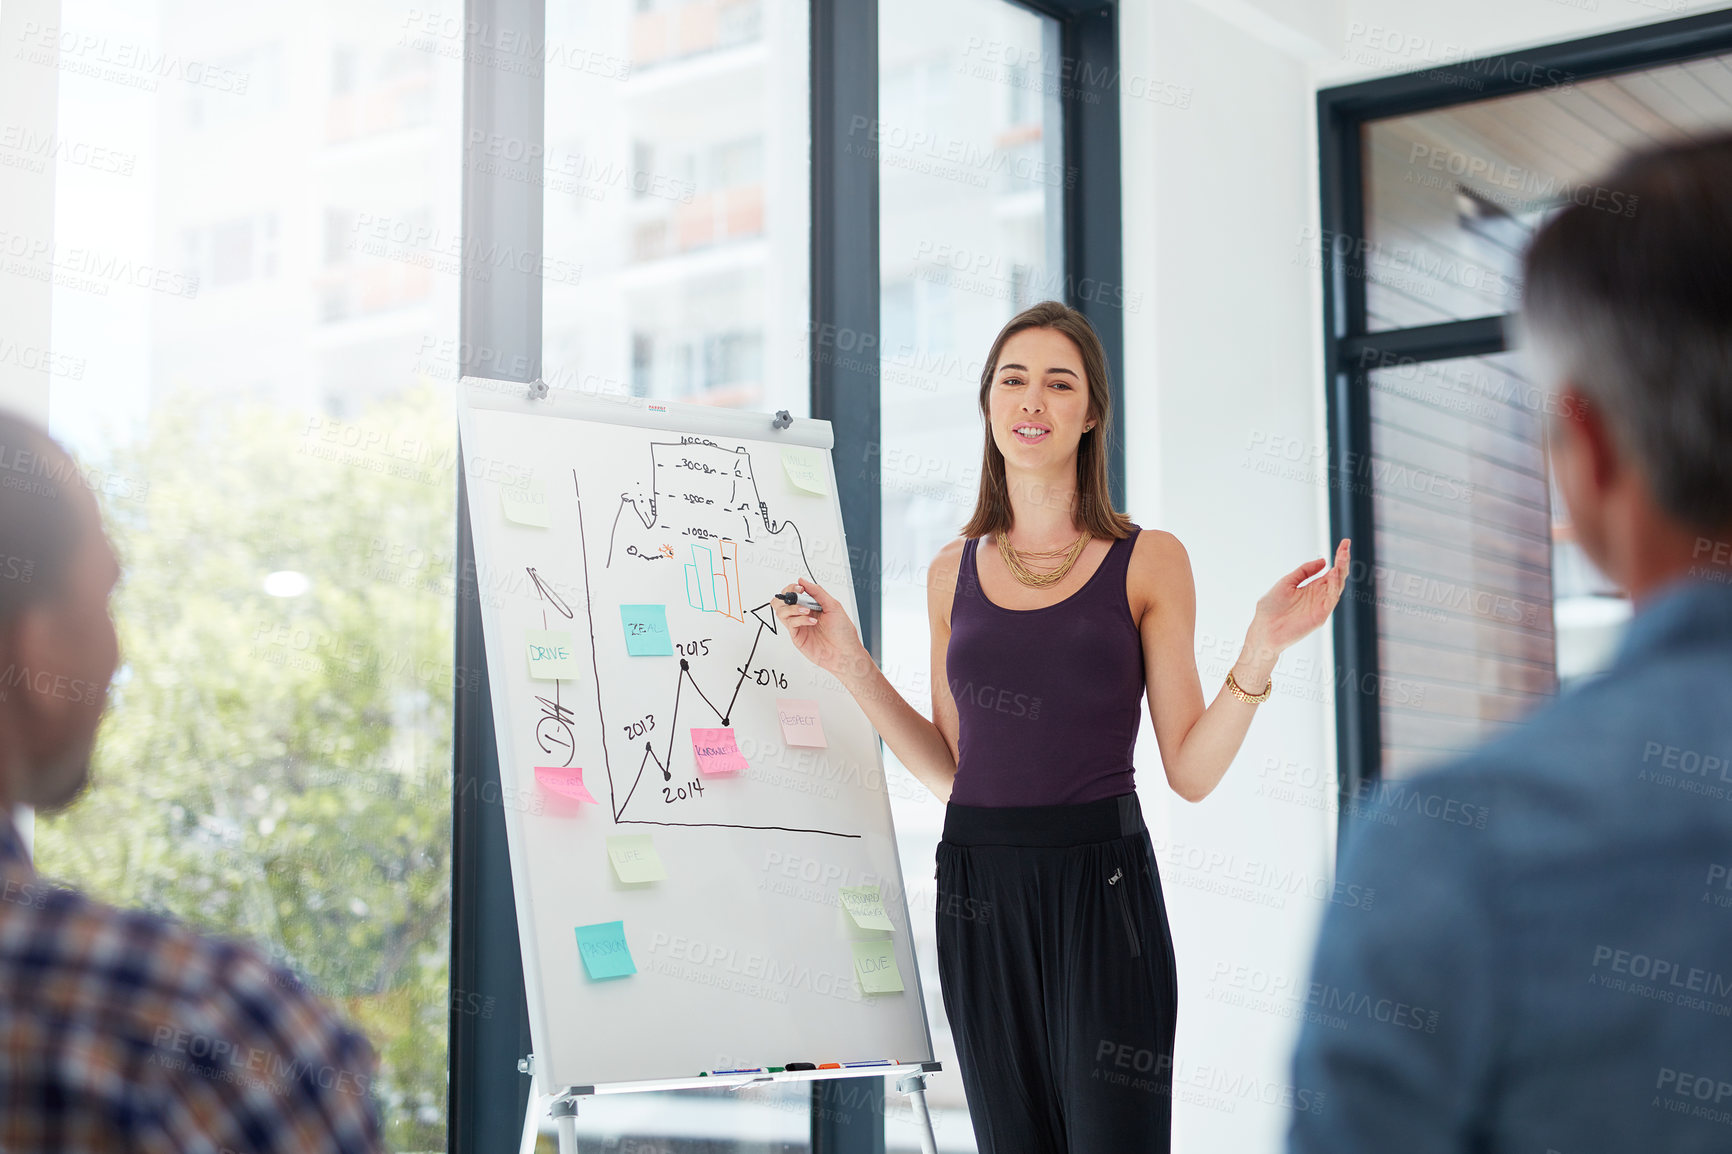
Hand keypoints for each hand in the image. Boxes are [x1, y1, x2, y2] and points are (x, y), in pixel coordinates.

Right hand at [771, 576, 870, 681]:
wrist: (845, 653)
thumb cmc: (843, 632)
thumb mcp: (833, 606)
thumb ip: (817, 592)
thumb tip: (803, 581)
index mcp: (811, 605)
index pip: (792, 593)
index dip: (792, 588)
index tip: (799, 588)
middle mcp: (802, 615)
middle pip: (780, 602)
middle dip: (786, 596)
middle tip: (797, 597)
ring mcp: (799, 626)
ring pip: (781, 612)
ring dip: (793, 608)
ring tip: (807, 611)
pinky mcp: (797, 637)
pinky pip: (790, 624)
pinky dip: (800, 619)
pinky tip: (812, 621)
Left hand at [1247, 538, 1350, 659]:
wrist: (1264, 628)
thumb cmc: (1271, 607)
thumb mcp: (1287, 582)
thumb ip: (1304, 571)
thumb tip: (1323, 561)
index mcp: (1312, 588)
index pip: (1331, 570)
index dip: (1338, 557)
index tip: (1345, 542)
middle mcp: (1320, 596)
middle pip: (1337, 576)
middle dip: (1343, 560)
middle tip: (1346, 545)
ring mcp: (1322, 606)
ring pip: (1337, 586)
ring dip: (1341, 570)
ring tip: (1342, 556)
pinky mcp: (1321, 615)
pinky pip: (1331, 599)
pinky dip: (1333, 586)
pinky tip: (1333, 574)